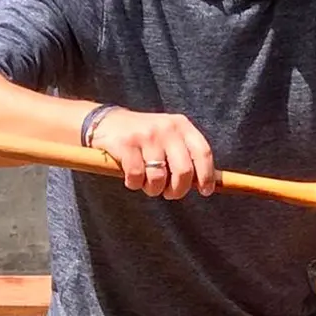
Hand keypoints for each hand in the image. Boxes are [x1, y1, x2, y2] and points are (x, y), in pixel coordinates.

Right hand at [88, 108, 215, 199]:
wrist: (108, 122)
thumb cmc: (145, 137)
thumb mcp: (169, 137)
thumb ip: (186, 154)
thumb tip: (206, 184)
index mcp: (182, 125)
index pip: (203, 152)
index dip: (207, 176)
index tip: (205, 191)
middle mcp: (167, 128)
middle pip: (184, 170)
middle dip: (178, 190)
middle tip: (170, 194)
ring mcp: (146, 135)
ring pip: (159, 178)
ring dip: (153, 189)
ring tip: (148, 184)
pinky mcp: (126, 144)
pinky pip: (136, 177)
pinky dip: (134, 184)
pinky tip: (132, 178)